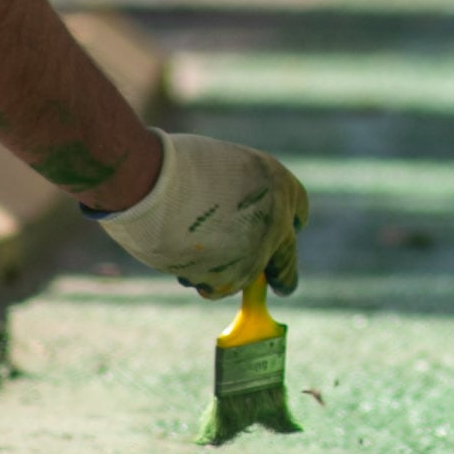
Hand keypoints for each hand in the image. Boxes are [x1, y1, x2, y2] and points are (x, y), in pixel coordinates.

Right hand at [91, 131, 306, 297]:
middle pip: (286, 262)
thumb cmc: (181, 167)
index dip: (288, 225)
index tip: (285, 235)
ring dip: (221, 269)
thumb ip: (241, 198)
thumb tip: (239, 227)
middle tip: (282, 286)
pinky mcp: (226, 281)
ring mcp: (254, 257)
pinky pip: (213, 284)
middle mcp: (278, 225)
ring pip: (240, 275)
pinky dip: (198, 274)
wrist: (155, 184)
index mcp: (282, 188)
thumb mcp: (224, 170)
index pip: (298, 215)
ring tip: (189, 241)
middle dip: (282, 274)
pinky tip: (179, 252)